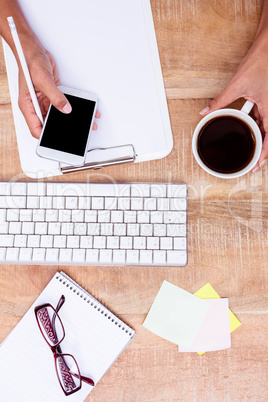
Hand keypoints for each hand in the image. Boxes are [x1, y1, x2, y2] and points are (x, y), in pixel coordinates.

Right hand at [18, 36, 99, 138]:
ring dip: (70, 119)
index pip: (36, 128)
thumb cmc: (29, 62)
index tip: (56, 141)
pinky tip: (84, 111)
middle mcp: (36, 106)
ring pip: (59, 116)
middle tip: (75, 134)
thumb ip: (55, 97)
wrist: (34, 49)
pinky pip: (64, 105)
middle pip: (49, 124)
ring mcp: (45, 101)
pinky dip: (74, 108)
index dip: (45, 137)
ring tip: (84, 124)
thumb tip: (65, 109)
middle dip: (62, 129)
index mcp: (28, 106)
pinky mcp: (54, 95)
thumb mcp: (43, 80)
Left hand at [199, 34, 267, 172]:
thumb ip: (220, 101)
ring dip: (260, 138)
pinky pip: (263, 116)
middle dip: (262, 151)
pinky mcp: (266, 99)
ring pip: (266, 127)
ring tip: (251, 150)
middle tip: (254, 164)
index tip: (257, 165)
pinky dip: (257, 125)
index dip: (264, 155)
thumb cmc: (259, 61)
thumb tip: (205, 112)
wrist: (267, 45)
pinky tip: (249, 129)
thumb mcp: (237, 85)